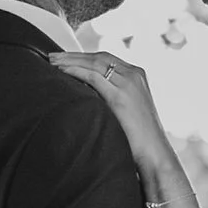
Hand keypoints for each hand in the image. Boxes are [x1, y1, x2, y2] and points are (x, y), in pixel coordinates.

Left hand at [55, 49, 170, 176]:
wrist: (155, 152)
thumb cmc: (139, 137)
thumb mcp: (127, 108)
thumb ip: (112, 96)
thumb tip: (88, 93)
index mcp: (137, 75)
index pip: (106, 59)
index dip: (84, 56)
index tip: (65, 58)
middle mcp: (134, 74)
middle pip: (99, 57)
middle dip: (74, 55)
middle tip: (52, 56)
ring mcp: (129, 83)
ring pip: (94, 63)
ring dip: (70, 61)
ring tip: (52, 61)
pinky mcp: (121, 95)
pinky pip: (93, 77)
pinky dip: (75, 71)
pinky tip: (62, 71)